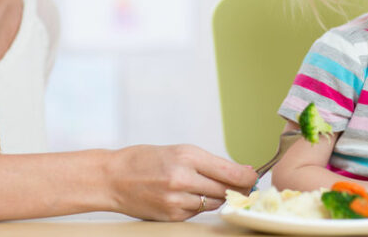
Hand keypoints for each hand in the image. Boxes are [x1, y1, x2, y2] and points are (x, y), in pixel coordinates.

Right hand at [104, 144, 256, 220]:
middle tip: (244, 186)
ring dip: (217, 197)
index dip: (247, 177)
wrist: (113, 178)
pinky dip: (199, 206)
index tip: (255, 178)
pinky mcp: (171, 216)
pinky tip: (188, 196)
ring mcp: (176, 200)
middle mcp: (182, 178)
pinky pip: (197, 213)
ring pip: (213, 203)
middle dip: (237, 189)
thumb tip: (242, 172)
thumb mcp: (179, 151)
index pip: (229, 172)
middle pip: (225, 190)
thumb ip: (210, 163)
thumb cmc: (145, 160)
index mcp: (186, 156)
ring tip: (205, 187)